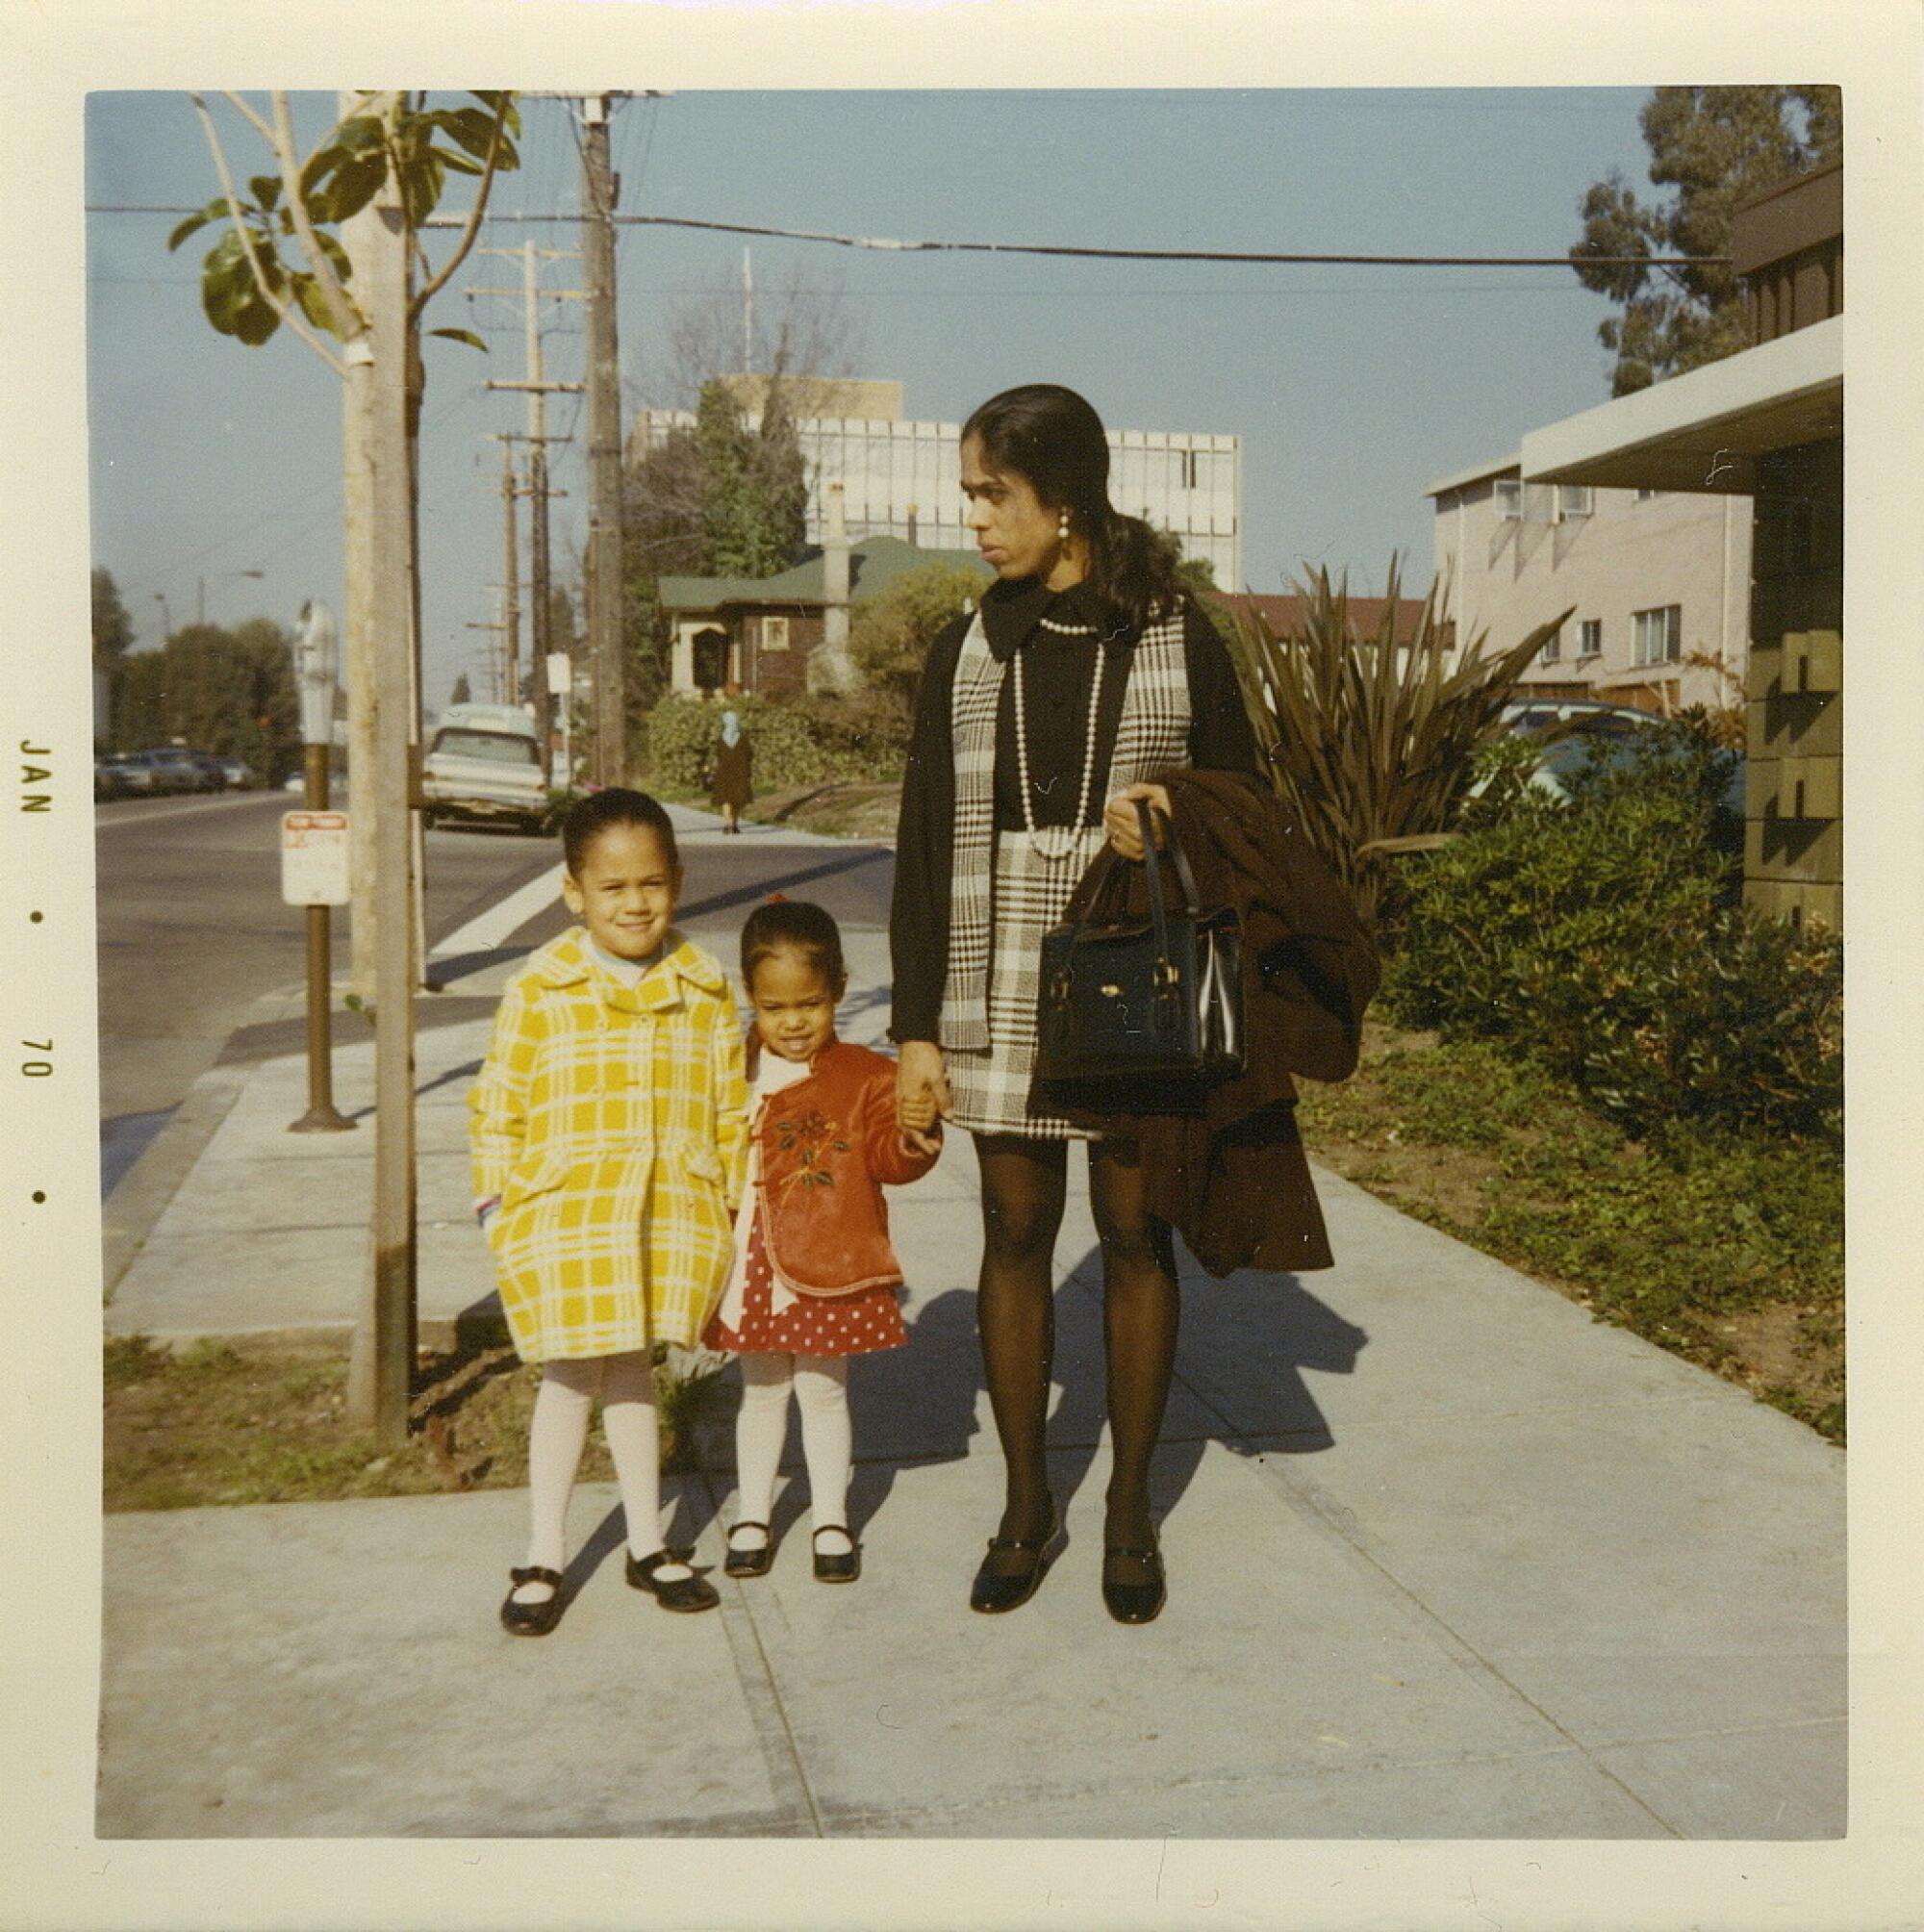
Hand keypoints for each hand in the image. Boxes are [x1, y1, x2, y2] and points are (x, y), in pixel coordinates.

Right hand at [896, 1040, 951, 1156]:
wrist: (914, 1038)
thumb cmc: (925, 1057)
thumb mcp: (937, 1077)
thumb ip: (942, 1098)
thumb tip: (949, 1118)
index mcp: (908, 1100)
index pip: (911, 1129)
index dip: (922, 1142)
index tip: (933, 1151)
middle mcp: (902, 1100)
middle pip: (907, 1128)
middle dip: (920, 1140)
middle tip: (935, 1147)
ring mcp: (902, 1094)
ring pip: (906, 1120)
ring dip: (918, 1130)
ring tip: (933, 1136)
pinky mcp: (905, 1089)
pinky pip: (908, 1110)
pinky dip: (917, 1119)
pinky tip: (929, 1119)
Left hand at [1103, 782, 1170, 860]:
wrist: (1185, 827)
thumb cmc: (1171, 809)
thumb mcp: (1159, 791)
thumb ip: (1139, 789)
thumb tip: (1123, 794)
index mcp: (1145, 816)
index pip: (1115, 807)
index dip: (1115, 802)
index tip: (1118, 800)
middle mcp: (1142, 833)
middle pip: (1114, 821)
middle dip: (1112, 814)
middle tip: (1115, 810)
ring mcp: (1142, 846)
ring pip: (1116, 835)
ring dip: (1113, 828)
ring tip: (1117, 822)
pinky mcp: (1143, 855)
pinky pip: (1122, 850)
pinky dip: (1118, 843)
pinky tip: (1118, 836)